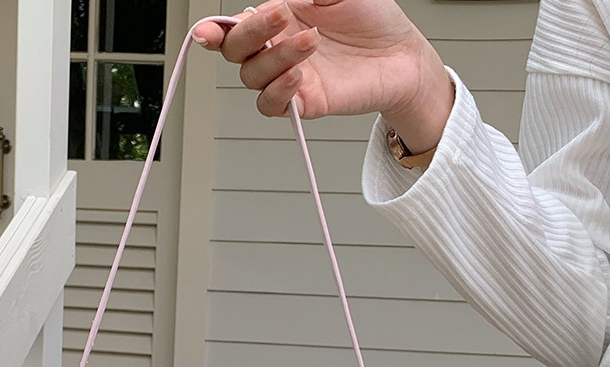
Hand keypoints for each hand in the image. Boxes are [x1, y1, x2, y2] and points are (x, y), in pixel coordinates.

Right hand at [193, 0, 453, 154]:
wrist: (402, 54)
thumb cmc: (373, 17)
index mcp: (278, 18)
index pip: (234, 27)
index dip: (214, 30)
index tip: (208, 32)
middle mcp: (277, 48)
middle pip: (235, 52)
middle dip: (250, 34)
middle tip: (281, 17)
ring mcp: (288, 77)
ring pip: (252, 78)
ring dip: (275, 58)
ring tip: (310, 42)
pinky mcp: (303, 102)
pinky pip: (271, 106)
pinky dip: (277, 92)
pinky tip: (298, 75)